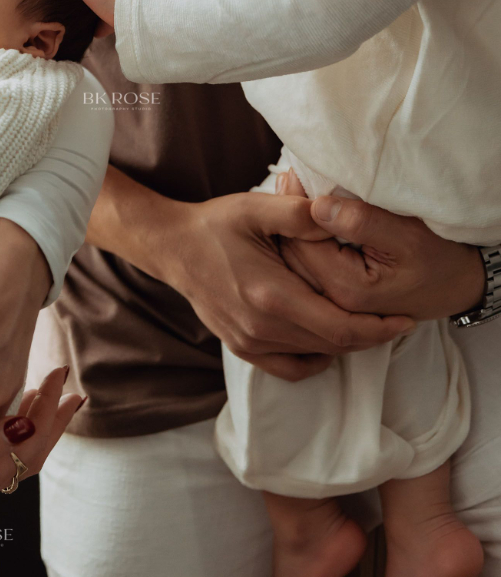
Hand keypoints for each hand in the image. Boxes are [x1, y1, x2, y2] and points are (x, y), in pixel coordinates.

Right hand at [0, 367, 82, 553]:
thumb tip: (25, 426)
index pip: (29, 440)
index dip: (48, 408)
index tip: (59, 375)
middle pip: (33, 450)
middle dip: (53, 418)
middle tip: (71, 389)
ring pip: (18, 455)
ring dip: (37, 427)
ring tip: (49, 401)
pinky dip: (12, 434)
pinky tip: (4, 419)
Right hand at [89, 167, 415, 381]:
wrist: (172, 247)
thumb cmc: (215, 224)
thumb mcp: (259, 208)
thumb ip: (302, 214)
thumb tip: (341, 217)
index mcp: (271, 294)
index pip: (340, 328)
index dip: (378, 328)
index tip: (404, 319)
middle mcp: (261, 326)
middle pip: (333, 345)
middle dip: (370, 336)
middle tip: (394, 320)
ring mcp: (249, 341)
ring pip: (315, 356)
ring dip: (344, 344)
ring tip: (366, 323)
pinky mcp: (241, 347)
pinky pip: (288, 368)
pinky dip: (314, 360)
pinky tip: (326, 342)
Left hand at [274, 171, 485, 321]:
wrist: (459, 286)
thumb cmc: (439, 259)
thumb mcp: (409, 236)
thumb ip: (363, 222)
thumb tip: (317, 206)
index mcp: (346, 287)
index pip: (301, 242)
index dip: (295, 206)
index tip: (297, 174)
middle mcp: (332, 299)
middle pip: (291, 251)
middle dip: (288, 215)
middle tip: (291, 176)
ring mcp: (332, 300)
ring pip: (294, 258)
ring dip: (293, 226)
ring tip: (297, 190)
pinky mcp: (335, 292)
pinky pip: (306, 261)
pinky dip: (303, 236)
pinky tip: (309, 214)